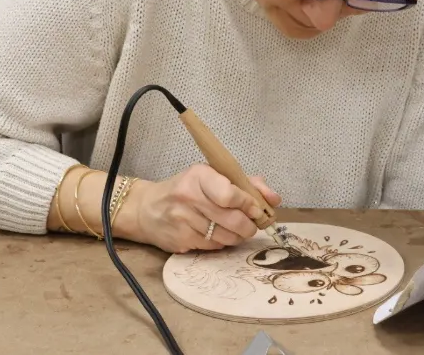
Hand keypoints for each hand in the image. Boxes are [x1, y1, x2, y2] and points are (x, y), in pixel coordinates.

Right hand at [126, 164, 281, 253]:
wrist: (148, 209)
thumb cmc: (187, 189)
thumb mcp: (212, 177)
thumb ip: (246, 184)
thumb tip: (275, 199)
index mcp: (199, 176)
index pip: (230, 194)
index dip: (248, 204)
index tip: (255, 209)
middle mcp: (189, 197)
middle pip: (233, 220)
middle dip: (249, 226)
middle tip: (251, 225)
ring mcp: (183, 221)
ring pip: (225, 237)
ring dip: (237, 237)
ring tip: (236, 230)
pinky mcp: (181, 240)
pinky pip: (213, 247)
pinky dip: (221, 243)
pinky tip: (217, 235)